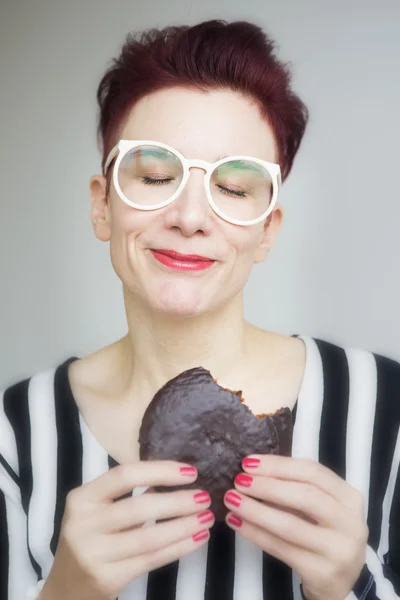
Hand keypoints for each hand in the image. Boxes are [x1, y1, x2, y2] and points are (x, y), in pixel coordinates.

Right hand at [42, 461, 213, 599]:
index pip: (124, 475)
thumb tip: (175, 476)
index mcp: (82, 498)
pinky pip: (151, 559)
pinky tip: (197, 538)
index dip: (160, 471)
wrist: (66, 588)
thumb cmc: (91, 539)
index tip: (189, 472)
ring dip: (184, 525)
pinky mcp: (107, 578)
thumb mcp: (97, 511)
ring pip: (149, 537)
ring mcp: (93, 553)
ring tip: (207, 518)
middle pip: (139, 507)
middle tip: (205, 497)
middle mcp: (83, 524)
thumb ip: (127, 494)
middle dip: (178, 501)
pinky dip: (179, 547)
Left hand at [223, 455, 368, 599]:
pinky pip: (280, 548)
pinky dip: (255, 533)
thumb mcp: (322, 507)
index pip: (312, 472)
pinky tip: (237, 523)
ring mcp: (338, 550)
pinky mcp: (321, 572)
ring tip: (232, 500)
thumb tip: (253, 470)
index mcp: (349, 497)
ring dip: (255, 510)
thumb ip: (296, 487)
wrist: (343, 581)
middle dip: (267, 486)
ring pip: (290, 525)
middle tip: (239, 481)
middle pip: (304, 496)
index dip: (279, 465)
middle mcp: (349, 522)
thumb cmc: (325, 533)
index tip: (249, 462)